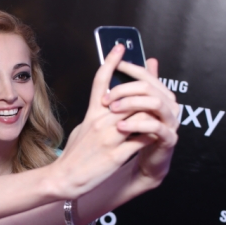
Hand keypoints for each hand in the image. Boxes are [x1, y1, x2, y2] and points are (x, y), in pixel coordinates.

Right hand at [52, 44, 151, 198]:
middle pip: (129, 97)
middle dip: (146, 95)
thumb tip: (107, 104)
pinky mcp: (116, 155)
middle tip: (158, 94)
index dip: (110, 61)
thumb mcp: (82, 128)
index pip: (101, 81)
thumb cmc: (74, 154)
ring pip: (140, 117)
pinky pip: (142, 139)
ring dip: (153, 117)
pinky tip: (156, 136)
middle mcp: (100, 122)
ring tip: (160, 118)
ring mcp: (109, 138)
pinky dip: (152, 135)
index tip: (119, 47)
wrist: (65, 177)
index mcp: (92, 114)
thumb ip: (96, 115)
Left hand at [103, 58, 178, 185]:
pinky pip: (156, 127)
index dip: (129, 69)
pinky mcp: (169, 138)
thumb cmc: (139, 133)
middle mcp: (170, 105)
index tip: (113, 66)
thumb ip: (136, 88)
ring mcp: (171, 121)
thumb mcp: (134, 110)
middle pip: (149, 87)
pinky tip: (121, 126)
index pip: (146, 75)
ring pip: (155, 103)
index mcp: (161, 95)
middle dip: (125, 89)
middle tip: (107, 99)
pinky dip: (138, 125)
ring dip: (131, 104)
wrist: (146, 161)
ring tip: (113, 110)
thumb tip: (140, 63)